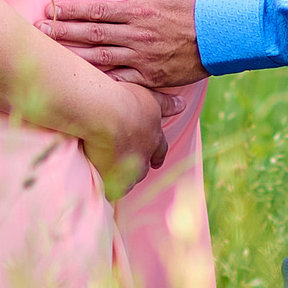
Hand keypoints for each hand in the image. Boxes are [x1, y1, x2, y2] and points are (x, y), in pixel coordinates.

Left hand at [44, 0, 209, 88]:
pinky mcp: (151, 77)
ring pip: (102, 58)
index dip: (71, 11)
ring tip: (51, 55)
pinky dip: (102, 83)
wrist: (221, 35)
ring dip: (75, 56)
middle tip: (38, 33)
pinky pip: (123, 82)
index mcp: (138, 11)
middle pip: (93, 34)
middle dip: (63, 33)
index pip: (97, 10)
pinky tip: (83, 84)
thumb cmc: (190, 6)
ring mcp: (143, 58)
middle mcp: (137, 35)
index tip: (49, 9)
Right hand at [83, 78, 173, 200]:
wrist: (104, 113)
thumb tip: (183, 104)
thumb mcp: (149, 98)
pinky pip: (112, 189)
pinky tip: (104, 186)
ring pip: (130, 180)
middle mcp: (144, 156)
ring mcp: (128, 168)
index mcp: (154, 137)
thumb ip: (166, 104)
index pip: (160, 150)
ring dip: (124, 179)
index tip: (156, 162)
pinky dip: (109, 188)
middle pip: (144, 168)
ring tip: (115, 178)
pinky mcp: (111, 176)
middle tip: (133, 168)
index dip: (157, 156)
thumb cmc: (125, 100)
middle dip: (140, 168)